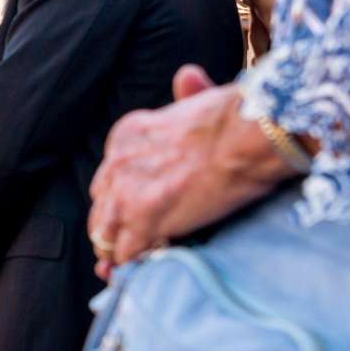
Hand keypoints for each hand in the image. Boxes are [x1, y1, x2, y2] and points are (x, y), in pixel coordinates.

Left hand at [87, 68, 293, 272]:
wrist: (248, 135)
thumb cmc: (238, 117)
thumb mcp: (202, 98)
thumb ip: (190, 94)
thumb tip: (187, 74)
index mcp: (126, 135)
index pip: (108, 179)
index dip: (118, 200)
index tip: (130, 215)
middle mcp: (117, 164)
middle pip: (101, 207)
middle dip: (111, 228)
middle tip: (121, 249)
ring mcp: (127, 195)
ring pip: (107, 236)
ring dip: (116, 253)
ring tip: (124, 270)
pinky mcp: (144, 222)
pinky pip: (127, 256)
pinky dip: (133, 268)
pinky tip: (141, 276)